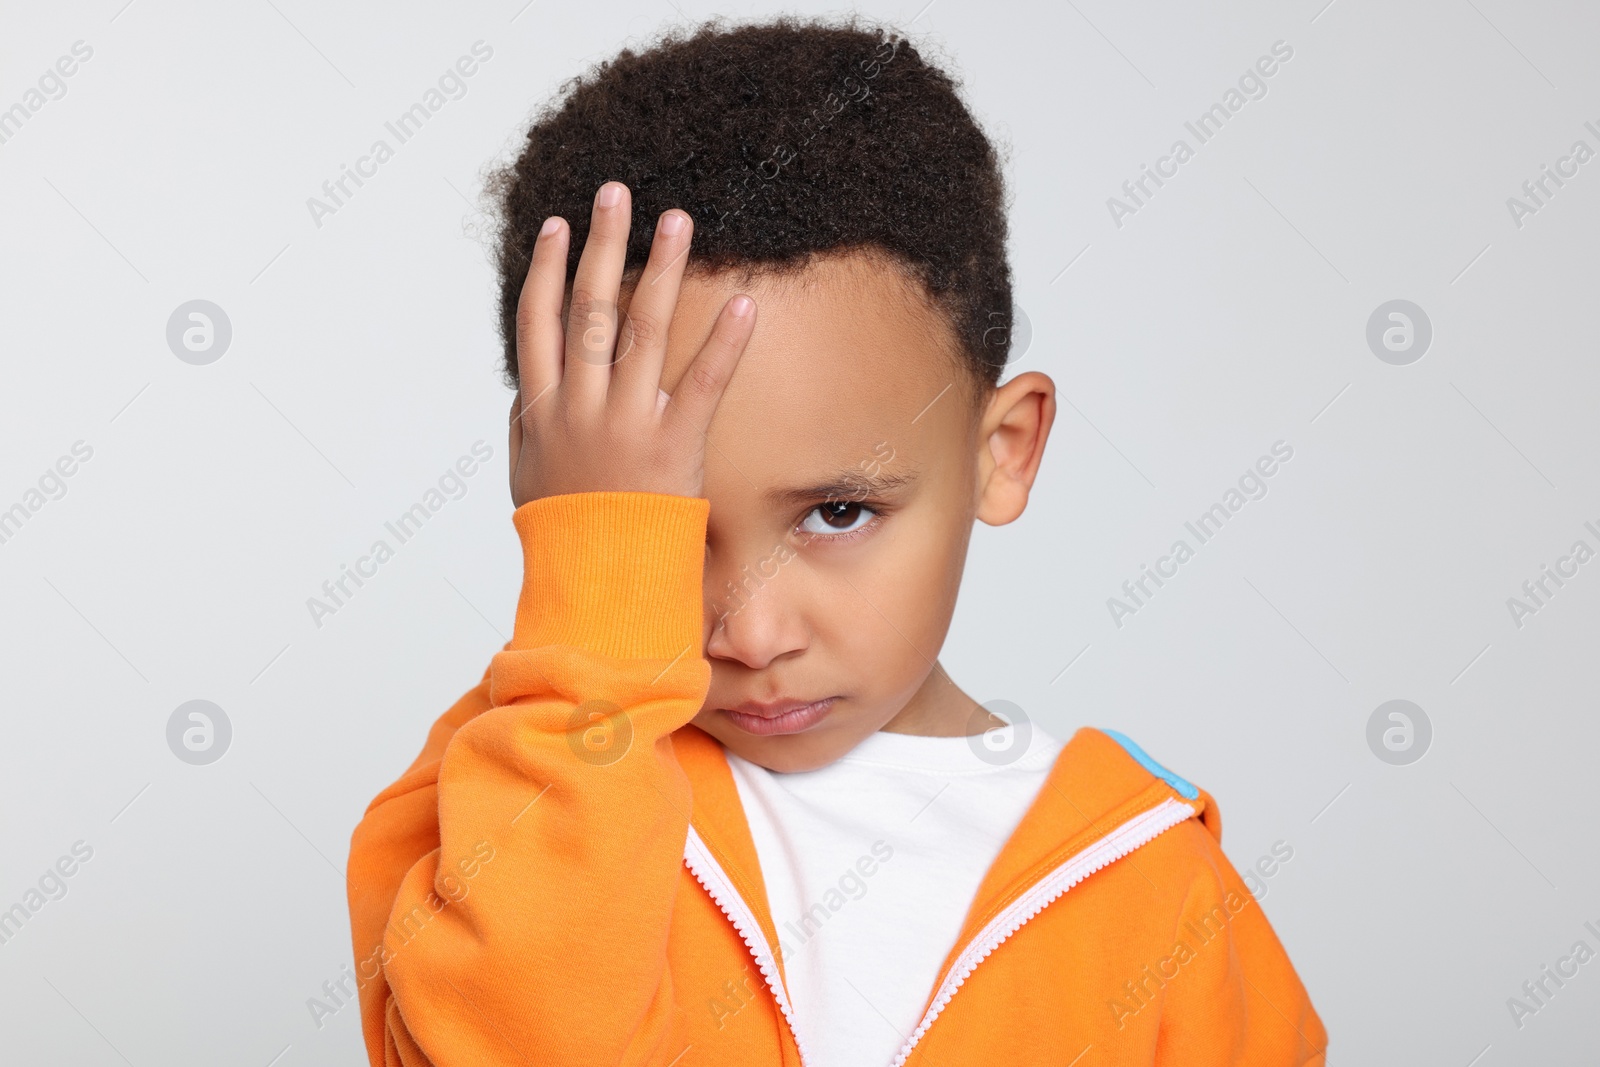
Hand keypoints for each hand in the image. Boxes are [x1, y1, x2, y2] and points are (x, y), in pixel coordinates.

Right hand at [507, 180, 755, 506]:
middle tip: (615, 193)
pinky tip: (744, 300)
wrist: (597, 587)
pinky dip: (725, 340)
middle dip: (602, 245)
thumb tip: (523, 390)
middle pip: (589, 308)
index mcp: (543, 409)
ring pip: (643, 329)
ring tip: (676, 218)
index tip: (555, 225)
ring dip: (660, 267)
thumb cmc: (565, 536)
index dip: (545, 269)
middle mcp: (582, 406)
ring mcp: (628, 423)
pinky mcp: (676, 445)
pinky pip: (705, 384)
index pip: (538, 322)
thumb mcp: (526, 478)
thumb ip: (523, 427)